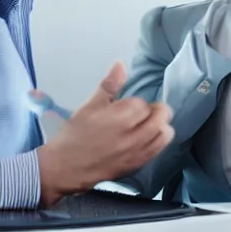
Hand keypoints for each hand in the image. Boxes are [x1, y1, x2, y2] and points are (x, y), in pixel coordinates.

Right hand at [37, 62, 173, 206]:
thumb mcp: (90, 105)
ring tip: (148, 125)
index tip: (125, 107)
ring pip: (165, 132)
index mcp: (120, 116)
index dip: (135, 103)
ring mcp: (137, 150)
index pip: (142, 102)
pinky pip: (159, 149)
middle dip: (155, 110)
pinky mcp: (138, 164)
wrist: (65, 168)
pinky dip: (158, 140)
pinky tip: (147, 138)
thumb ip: (109, 84)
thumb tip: (121, 64)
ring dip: (160, 125)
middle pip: (161, 115)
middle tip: (143, 113)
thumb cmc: (75, 134)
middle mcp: (133, 133)